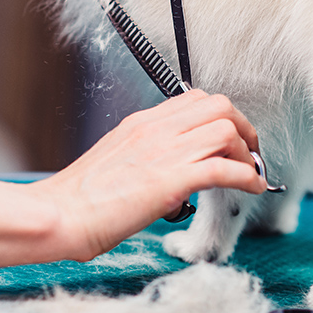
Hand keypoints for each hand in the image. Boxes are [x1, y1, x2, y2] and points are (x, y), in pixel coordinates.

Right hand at [34, 90, 267, 261]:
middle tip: (249, 153)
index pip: (196, 99)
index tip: (231, 139)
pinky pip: (223, 168)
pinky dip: (247, 177)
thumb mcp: (115, 160)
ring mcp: (163, 151)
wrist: (60, 213)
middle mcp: (156, 129)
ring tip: (250, 174)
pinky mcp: (170, 180)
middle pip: (219, 105)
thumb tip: (172, 176)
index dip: (223, 116)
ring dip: (247, 153)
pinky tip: (252, 188)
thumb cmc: (81, 198)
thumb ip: (145, 157)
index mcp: (142, 123)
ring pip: (226, 130)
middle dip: (244, 128)